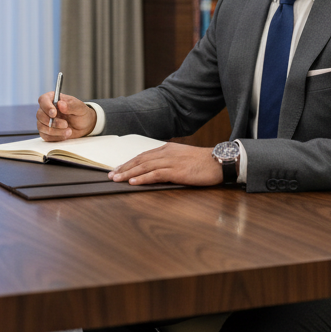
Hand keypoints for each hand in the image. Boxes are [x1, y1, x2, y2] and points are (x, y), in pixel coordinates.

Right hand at [36, 91, 96, 141]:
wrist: (84, 125)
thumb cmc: (81, 113)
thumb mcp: (80, 108)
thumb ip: (71, 106)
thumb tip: (60, 104)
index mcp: (53, 99)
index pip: (43, 100)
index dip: (46, 107)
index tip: (54, 113)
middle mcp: (47, 109)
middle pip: (40, 115)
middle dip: (53, 122)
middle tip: (65, 124)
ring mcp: (45, 121)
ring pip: (41, 127)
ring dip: (56, 131)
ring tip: (69, 131)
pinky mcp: (46, 132)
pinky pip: (45, 136)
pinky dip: (56, 137)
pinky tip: (64, 135)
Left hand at [109, 143, 223, 186]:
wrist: (219, 161)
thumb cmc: (203, 162)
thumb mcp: (183, 158)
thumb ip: (169, 161)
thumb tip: (156, 170)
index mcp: (167, 149)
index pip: (143, 155)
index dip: (129, 163)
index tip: (118, 169)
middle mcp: (166, 153)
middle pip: (140, 160)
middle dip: (124, 168)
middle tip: (111, 175)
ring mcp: (171, 161)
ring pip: (144, 167)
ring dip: (128, 173)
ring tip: (117, 179)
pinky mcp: (176, 171)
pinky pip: (155, 174)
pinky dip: (142, 178)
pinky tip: (133, 182)